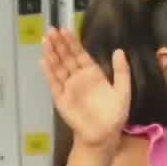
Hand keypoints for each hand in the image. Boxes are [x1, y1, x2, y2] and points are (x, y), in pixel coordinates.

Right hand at [41, 28, 130, 149]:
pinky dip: (48, 73)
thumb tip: (119, 50)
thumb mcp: (123, 91)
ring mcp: (69, 88)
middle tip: (51, 30)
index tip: (65, 29)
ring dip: (51, 54)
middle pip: (66, 57)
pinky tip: (43, 61)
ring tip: (45, 40)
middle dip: (59, 44)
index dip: (72, 42)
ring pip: (58, 67)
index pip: (80, 54)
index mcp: (92, 74)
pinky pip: (54, 84)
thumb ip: (121, 71)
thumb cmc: (115, 114)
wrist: (104, 135)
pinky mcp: (61, 99)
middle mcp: (78, 78)